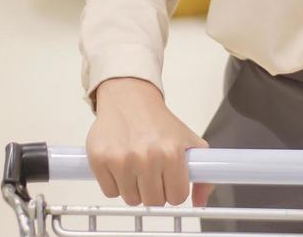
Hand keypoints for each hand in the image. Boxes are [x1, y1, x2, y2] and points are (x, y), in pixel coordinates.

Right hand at [86, 77, 212, 207]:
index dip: (174, 190)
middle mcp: (147, 157)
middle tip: (152, 173)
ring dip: (135, 188)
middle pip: (153, 202)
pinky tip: (121, 165)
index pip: (177, 198)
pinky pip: (110, 192)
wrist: (130, 99)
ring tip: (137, 167)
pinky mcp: (99, 159)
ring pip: (131, 200)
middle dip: (154, 190)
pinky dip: (115, 184)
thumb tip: (200, 203)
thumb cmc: (160, 123)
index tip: (170, 180)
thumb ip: (203, 175)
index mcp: (172, 152)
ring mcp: (121, 159)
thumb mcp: (190, 142)